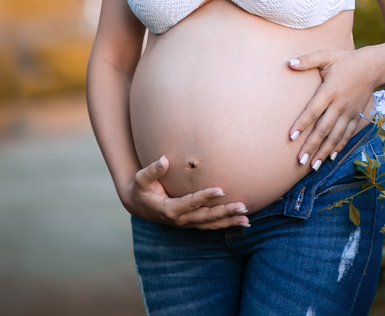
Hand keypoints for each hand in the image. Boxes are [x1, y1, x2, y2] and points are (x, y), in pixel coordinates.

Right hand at [121, 155, 250, 228]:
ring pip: (210, 224)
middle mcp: (179, 220)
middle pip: (205, 217)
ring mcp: (186, 223)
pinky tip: (242, 222)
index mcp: (168, 209)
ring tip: (246, 218)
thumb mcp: (141, 179)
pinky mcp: (191, 223)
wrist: (138, 205)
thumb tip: (164, 160)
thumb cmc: (141, 188)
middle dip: (224, 212)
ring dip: (229, 221)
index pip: (190, 202)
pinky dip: (225, 224)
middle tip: (242, 206)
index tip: (220, 189)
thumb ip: (153, 170)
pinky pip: (210, 225)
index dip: (204, 197)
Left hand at [286, 49, 377, 169]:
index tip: (290, 137)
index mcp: (330, 90)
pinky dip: (339, 147)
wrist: (373, 67)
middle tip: (300, 161)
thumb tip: (288, 63)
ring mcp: (350, 112)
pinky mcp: (356, 116)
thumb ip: (307, 60)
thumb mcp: (327, 56)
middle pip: (324, 128)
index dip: (302, 123)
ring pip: (335, 136)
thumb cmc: (346, 60)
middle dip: (311, 146)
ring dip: (324, 152)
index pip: (313, 110)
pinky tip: (330, 158)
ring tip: (312, 166)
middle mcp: (340, 104)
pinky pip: (347, 134)